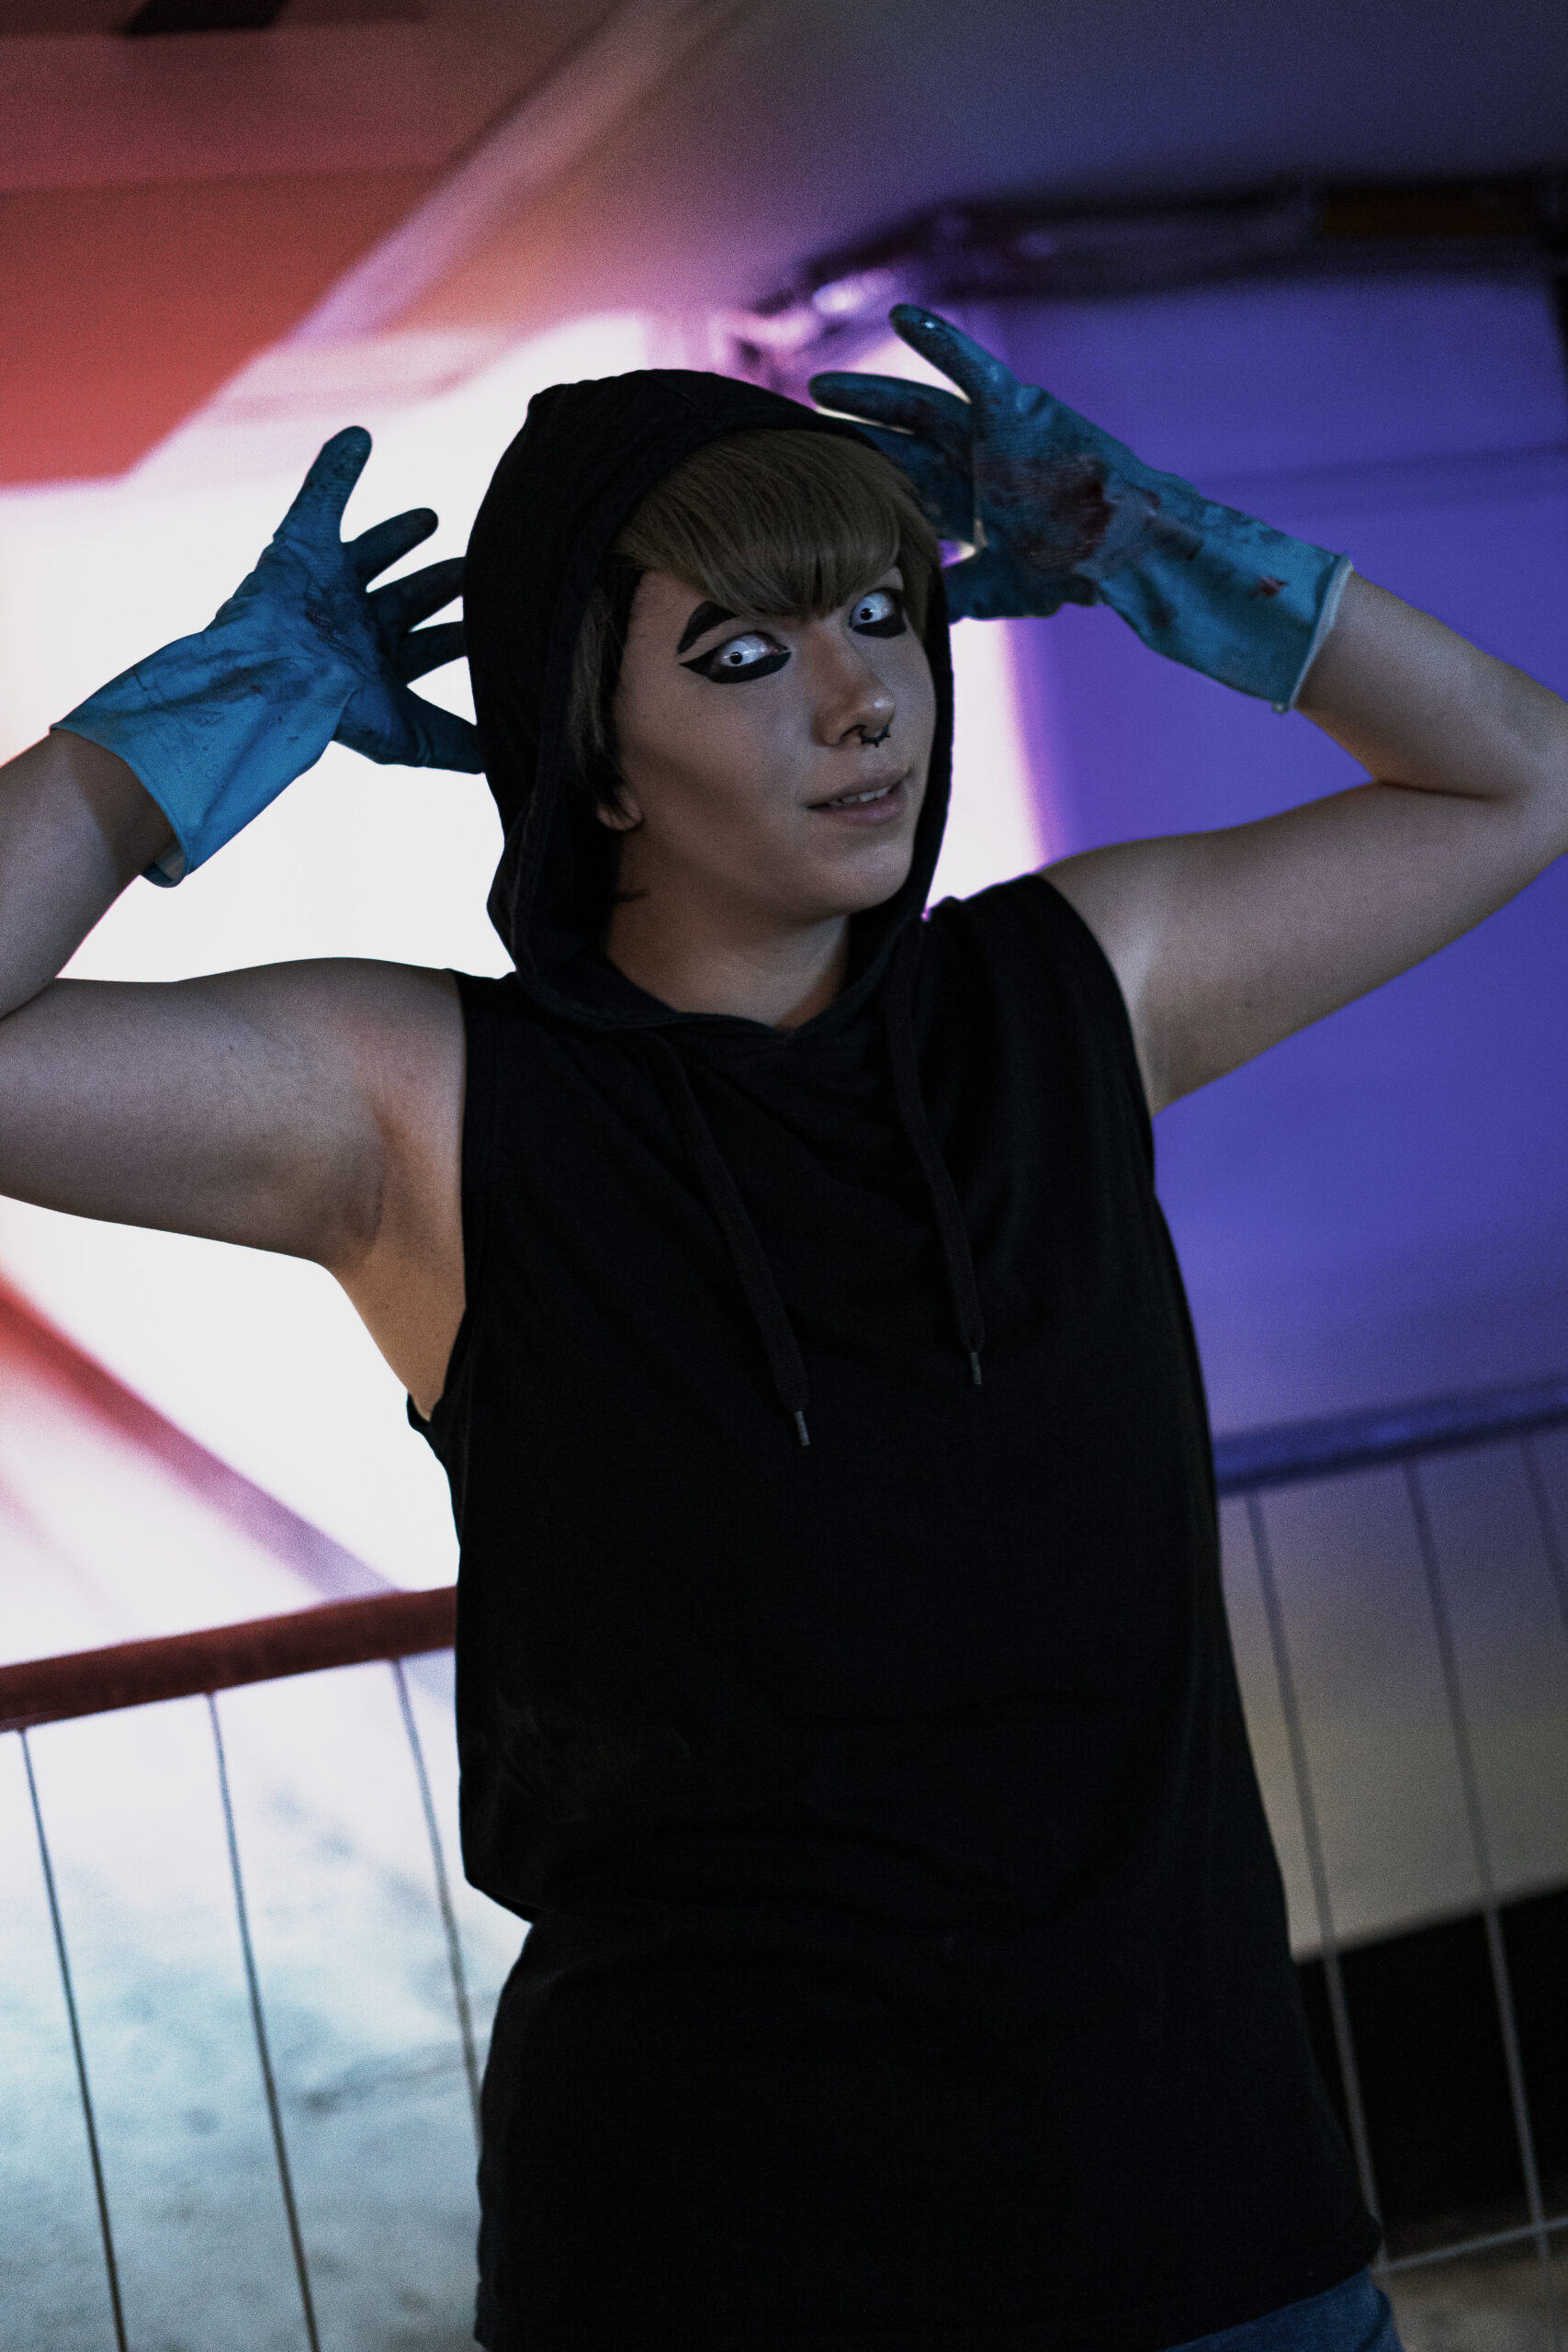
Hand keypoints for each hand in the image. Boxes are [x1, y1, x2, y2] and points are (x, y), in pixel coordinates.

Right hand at [55, 427, 481, 882]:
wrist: (273, 678)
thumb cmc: (335, 712)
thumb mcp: (409, 738)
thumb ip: (457, 743)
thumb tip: (507, 758)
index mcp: (378, 666)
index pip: (431, 646)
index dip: (461, 637)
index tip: (500, 626)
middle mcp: (353, 626)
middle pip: (407, 598)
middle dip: (441, 583)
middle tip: (476, 568)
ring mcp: (326, 586)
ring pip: (371, 552)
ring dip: (399, 535)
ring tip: (432, 518)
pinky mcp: (298, 548)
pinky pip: (318, 496)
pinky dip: (335, 466)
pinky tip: (357, 436)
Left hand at [811, 306, 1349, 709]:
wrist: (1129, 552)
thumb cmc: (1079, 569)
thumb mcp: (1002, 587)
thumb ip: (956, 589)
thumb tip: (916, 614)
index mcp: (970, 505)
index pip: (901, 494)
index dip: (856, 492)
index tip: (808, 496)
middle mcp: (975, 465)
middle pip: (898, 448)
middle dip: (850, 442)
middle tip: (794, 431)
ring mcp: (994, 436)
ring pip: (919, 410)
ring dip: (870, 397)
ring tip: (820, 389)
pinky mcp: (1019, 411)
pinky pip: (974, 368)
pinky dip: (940, 340)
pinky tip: (903, 314)